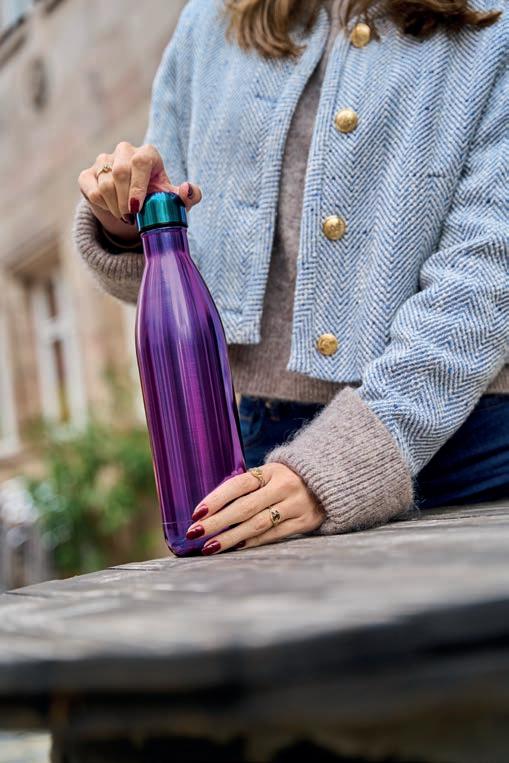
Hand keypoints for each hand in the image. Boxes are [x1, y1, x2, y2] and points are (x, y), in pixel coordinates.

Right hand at [78, 141, 201, 242]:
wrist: (134, 211)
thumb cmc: (158, 202)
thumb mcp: (176, 202)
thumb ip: (190, 196)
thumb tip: (187, 189)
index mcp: (148, 154)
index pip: (140, 162)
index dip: (138, 186)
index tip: (138, 208)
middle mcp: (125, 151)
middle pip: (120, 172)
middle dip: (125, 201)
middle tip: (132, 217)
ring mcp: (104, 160)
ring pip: (105, 184)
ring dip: (115, 207)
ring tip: (125, 216)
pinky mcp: (88, 174)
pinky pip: (92, 190)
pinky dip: (102, 206)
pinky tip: (112, 209)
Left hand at [186, 464, 324, 554]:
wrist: (328, 482)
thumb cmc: (286, 479)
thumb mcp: (270, 474)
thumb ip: (247, 488)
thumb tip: (211, 509)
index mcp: (271, 471)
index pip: (239, 484)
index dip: (216, 498)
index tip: (197, 513)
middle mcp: (284, 487)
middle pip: (245, 507)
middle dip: (217, 522)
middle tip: (195, 533)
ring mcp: (295, 505)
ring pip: (257, 525)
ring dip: (230, 538)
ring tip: (209, 546)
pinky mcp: (304, 522)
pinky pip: (272, 535)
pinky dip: (251, 542)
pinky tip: (234, 547)